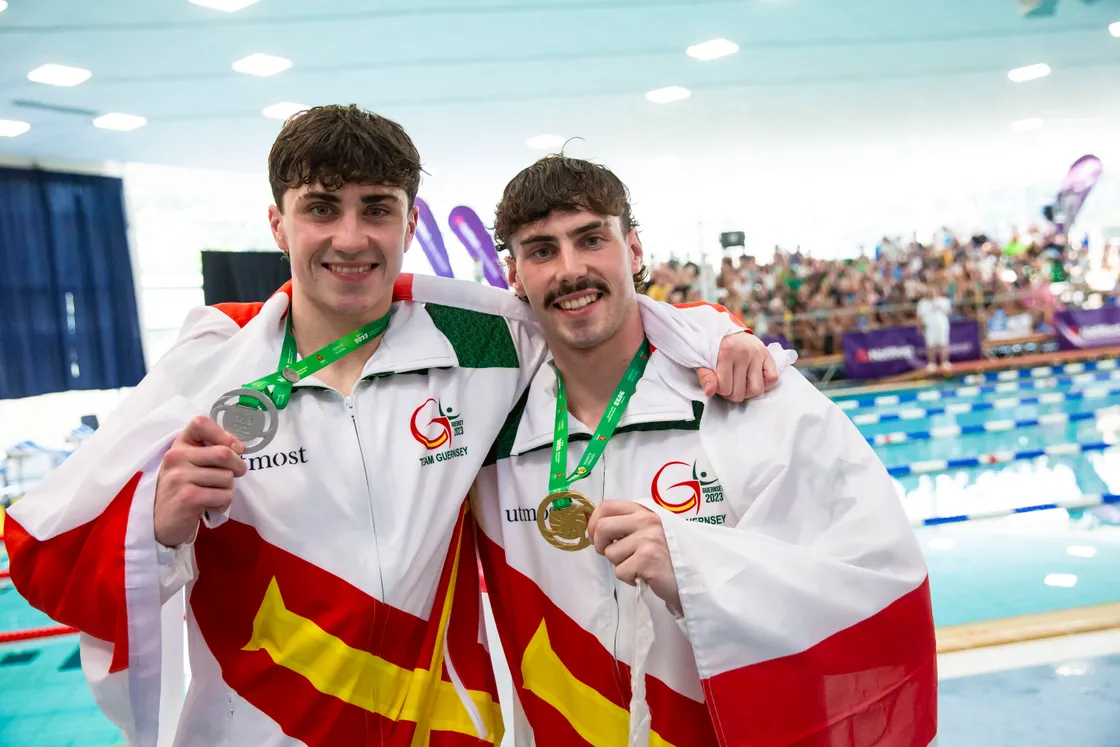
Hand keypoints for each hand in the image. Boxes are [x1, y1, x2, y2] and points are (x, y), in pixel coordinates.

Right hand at [154, 416, 246, 546]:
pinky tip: (210, 506)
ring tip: (212, 494)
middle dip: (237, 467)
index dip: (224, 434)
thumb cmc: (182, 489)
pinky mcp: (188, 497)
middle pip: (224, 453)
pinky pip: (225, 496)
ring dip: (228, 489)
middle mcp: (176, 457)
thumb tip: (238, 447)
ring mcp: (180, 477)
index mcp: (179, 445)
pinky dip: (224, 504)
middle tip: (235, 475)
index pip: (200, 423)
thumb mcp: (191, 464)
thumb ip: (211, 451)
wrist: (159, 522)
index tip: (233, 448)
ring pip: (227, 478)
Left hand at [587, 499, 681, 615]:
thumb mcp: (650, 530)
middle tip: (611, 554)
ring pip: (611, 553)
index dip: (594, 522)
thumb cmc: (668, 554)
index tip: (596, 537)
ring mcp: (648, 539)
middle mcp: (647, 520)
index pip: (607, 505)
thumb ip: (628, 525)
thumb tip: (595, 529)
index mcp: (645, 510)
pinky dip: (628, 578)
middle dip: (600, 545)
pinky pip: (620, 571)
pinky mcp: (648, 559)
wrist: (695, 576)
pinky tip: (643, 575)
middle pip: (603, 527)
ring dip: (620, 565)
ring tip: (638, 565)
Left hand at [697, 332, 778, 401]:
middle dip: (732, 394)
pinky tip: (753, 379)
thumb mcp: (704, 360)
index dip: (720, 391)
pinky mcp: (768, 355)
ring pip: (757, 389)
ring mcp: (758, 353)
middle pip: (740, 392)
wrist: (728, 331)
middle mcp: (744, 352)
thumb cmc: (714, 348)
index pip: (725, 388)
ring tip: (741, 384)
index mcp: (726, 351)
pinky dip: (764, 384)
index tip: (719, 383)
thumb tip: (710, 392)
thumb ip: (705, 377)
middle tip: (729, 386)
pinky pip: (772, 378)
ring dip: (748, 392)